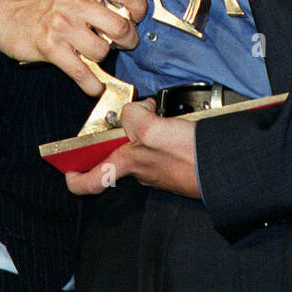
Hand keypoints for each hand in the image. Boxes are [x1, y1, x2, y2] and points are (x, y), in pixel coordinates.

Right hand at [0, 0, 147, 95]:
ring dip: (104, 58)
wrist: (1, 12)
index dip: (139, 6)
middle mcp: (73, 1)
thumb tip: (127, 3)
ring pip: (102, 51)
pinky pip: (82, 72)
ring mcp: (61, 25)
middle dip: (127, 40)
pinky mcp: (51, 48)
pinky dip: (92, 83)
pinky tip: (94, 84)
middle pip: (119, 26)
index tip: (138, 16)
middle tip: (123, 42)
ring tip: (98, 54)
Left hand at [65, 98, 198, 197]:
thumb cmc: (190, 158)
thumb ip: (134, 117)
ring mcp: (158, 166)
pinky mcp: (175, 159)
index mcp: (128, 164)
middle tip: (132, 111)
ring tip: (155, 110)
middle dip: (120, 128)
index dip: (75, 178)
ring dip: (143, 124)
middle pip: (117, 150)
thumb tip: (134, 111)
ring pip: (139, 143)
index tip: (66, 170)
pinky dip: (161, 126)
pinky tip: (171, 117)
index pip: (91, 181)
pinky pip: (159, 140)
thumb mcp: (153, 131)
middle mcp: (141, 169)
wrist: (225, 167)